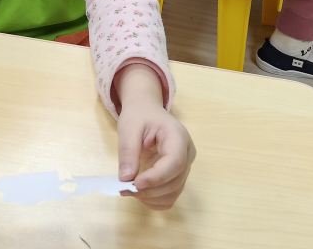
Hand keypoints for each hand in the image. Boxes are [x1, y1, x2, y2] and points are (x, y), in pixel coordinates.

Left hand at [115, 64, 195, 209]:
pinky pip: (171, 195)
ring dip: (151, 197)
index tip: (134, 184)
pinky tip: (140, 193)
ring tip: (129, 190)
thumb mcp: (129, 127)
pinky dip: (155, 200)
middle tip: (124, 189)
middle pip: (175, 181)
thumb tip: (126, 178)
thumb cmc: (140, 116)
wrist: (147, 111)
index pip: (175, 163)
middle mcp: (188, 154)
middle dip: (150, 190)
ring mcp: (185, 167)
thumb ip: (129, 151)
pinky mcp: (179, 176)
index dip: (156, 177)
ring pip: (174, 192)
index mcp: (178, 137)